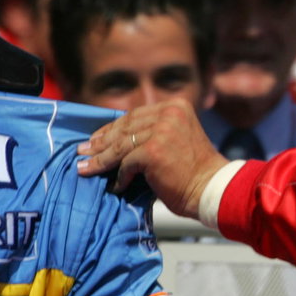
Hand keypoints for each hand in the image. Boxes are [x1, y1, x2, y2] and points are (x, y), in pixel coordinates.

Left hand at [75, 100, 225, 217]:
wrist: (212, 189)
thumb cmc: (195, 171)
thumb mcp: (177, 139)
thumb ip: (155, 133)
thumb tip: (118, 142)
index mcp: (176, 106)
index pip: (135, 115)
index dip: (112, 128)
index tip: (96, 138)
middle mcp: (169, 113)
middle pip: (125, 127)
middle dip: (101, 141)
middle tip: (83, 151)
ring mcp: (161, 131)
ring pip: (121, 145)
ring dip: (101, 159)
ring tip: (85, 168)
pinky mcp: (153, 151)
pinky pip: (126, 163)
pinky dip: (120, 176)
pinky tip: (116, 186)